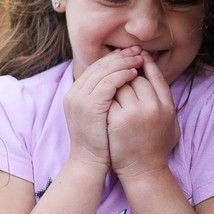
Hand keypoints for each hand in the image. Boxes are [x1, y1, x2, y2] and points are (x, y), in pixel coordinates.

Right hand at [64, 47, 142, 169]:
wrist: (89, 163)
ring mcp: (79, 99)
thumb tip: (122, 78)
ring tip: (140, 59)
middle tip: (138, 50)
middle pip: (99, 66)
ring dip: (124, 63)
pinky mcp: (89, 106)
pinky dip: (121, 76)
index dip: (114, 58)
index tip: (131, 53)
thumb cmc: (99, 141)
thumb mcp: (98, 113)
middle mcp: (74, 93)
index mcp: (75, 93)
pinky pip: (107, 84)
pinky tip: (134, 74)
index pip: (95, 68)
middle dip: (120, 56)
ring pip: (103, 72)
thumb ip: (105, 96)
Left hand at [107, 52, 180, 178]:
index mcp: (167, 106)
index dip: (146, 63)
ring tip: (109, 87)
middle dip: (126, 74)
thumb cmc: (157, 149)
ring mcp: (134, 113)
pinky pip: (108, 97)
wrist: (144, 172)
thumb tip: (158, 82)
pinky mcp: (117, 120)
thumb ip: (166, 103)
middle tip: (119, 75)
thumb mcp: (172, 125)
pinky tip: (101, 98)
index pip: (155, 76)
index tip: (138, 55)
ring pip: (120, 84)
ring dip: (113, 84)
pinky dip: (104, 96)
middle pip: (136, 77)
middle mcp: (153, 106)